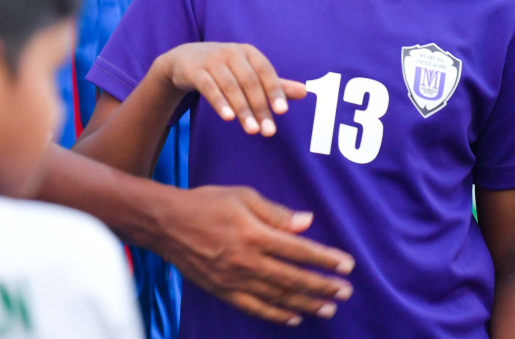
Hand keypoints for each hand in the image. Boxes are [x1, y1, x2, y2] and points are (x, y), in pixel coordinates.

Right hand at [153, 184, 354, 326]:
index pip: (300, 251)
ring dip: (307, 304)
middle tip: (346, 291)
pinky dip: (277, 315)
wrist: (166, 224)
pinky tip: (294, 317)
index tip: (347, 265)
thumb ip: (276, 213)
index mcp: (255, 234)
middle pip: (294, 278)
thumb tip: (307, 223)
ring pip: (279, 297)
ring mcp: (235, 280)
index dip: (326, 259)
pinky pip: (255, 308)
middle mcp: (248, 261)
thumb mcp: (242, 196)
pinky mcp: (224, 291)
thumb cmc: (205, 203)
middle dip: (323, 286)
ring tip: (329, 308)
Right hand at [157, 42, 306, 136]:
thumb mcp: (249, 72)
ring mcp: (212, 60)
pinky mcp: (195, 70)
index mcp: (248, 52)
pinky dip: (219, 102)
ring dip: (243, 110)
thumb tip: (305, 92)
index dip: (275, 91)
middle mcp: (231, 53)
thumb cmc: (224, 68)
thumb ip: (275, 84)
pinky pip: (209, 88)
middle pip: (249, 82)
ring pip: (230, 87)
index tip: (282, 112)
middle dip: (260, 108)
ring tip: (252, 130)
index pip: (266, 71)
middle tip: (268, 132)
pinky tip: (228, 118)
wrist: (185, 59)